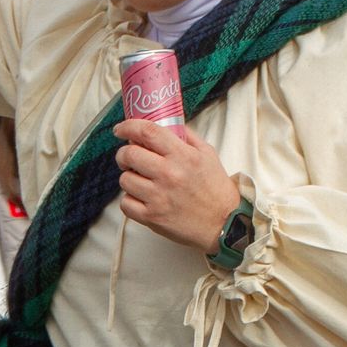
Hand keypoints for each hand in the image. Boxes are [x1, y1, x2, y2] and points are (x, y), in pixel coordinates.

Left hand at [112, 118, 240, 250]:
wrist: (225, 222)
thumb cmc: (215, 188)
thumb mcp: (207, 154)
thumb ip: (186, 137)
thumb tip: (165, 123)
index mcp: (182, 156)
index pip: (147, 132)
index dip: (128, 127)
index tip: (121, 129)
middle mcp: (169, 174)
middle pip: (129, 154)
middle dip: (124, 154)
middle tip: (128, 157)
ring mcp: (158, 197)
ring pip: (125, 179)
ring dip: (129, 178)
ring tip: (141, 181)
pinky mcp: (152, 217)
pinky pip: (125, 203)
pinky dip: (130, 200)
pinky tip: (141, 199)